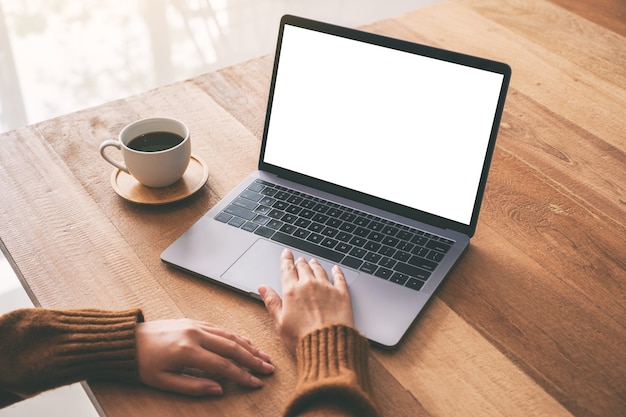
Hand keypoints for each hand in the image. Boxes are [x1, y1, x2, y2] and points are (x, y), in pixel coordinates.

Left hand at [135, 318, 273, 395]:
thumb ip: (193, 386)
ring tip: (263, 356)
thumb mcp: (163, 382)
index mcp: (187, 351)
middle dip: (253, 360)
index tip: (257, 383)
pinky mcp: (193, 322)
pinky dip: (235, 336)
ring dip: (248, 346)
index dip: (242, 376)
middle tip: (269, 368)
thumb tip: (219, 389)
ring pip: (229, 336)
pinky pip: (220, 329)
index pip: (223, 365)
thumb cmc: (142, 363)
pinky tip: (246, 341)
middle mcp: (195, 335)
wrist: (127, 340)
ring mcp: (195, 326)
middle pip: (232, 348)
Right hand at [259, 248, 354, 351]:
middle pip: (304, 268)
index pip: (287, 269)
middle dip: (300, 262)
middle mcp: (309, 285)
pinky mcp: (342, 294)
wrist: (328, 345)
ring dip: (315, 265)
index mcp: (292, 291)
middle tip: (299, 260)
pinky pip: (339, 277)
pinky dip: (337, 271)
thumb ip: (272, 302)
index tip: (286, 253)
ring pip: (320, 270)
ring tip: (313, 262)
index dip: (286, 259)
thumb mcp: (280, 322)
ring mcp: (327, 288)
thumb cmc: (302, 338)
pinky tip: (336, 269)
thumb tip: (263, 289)